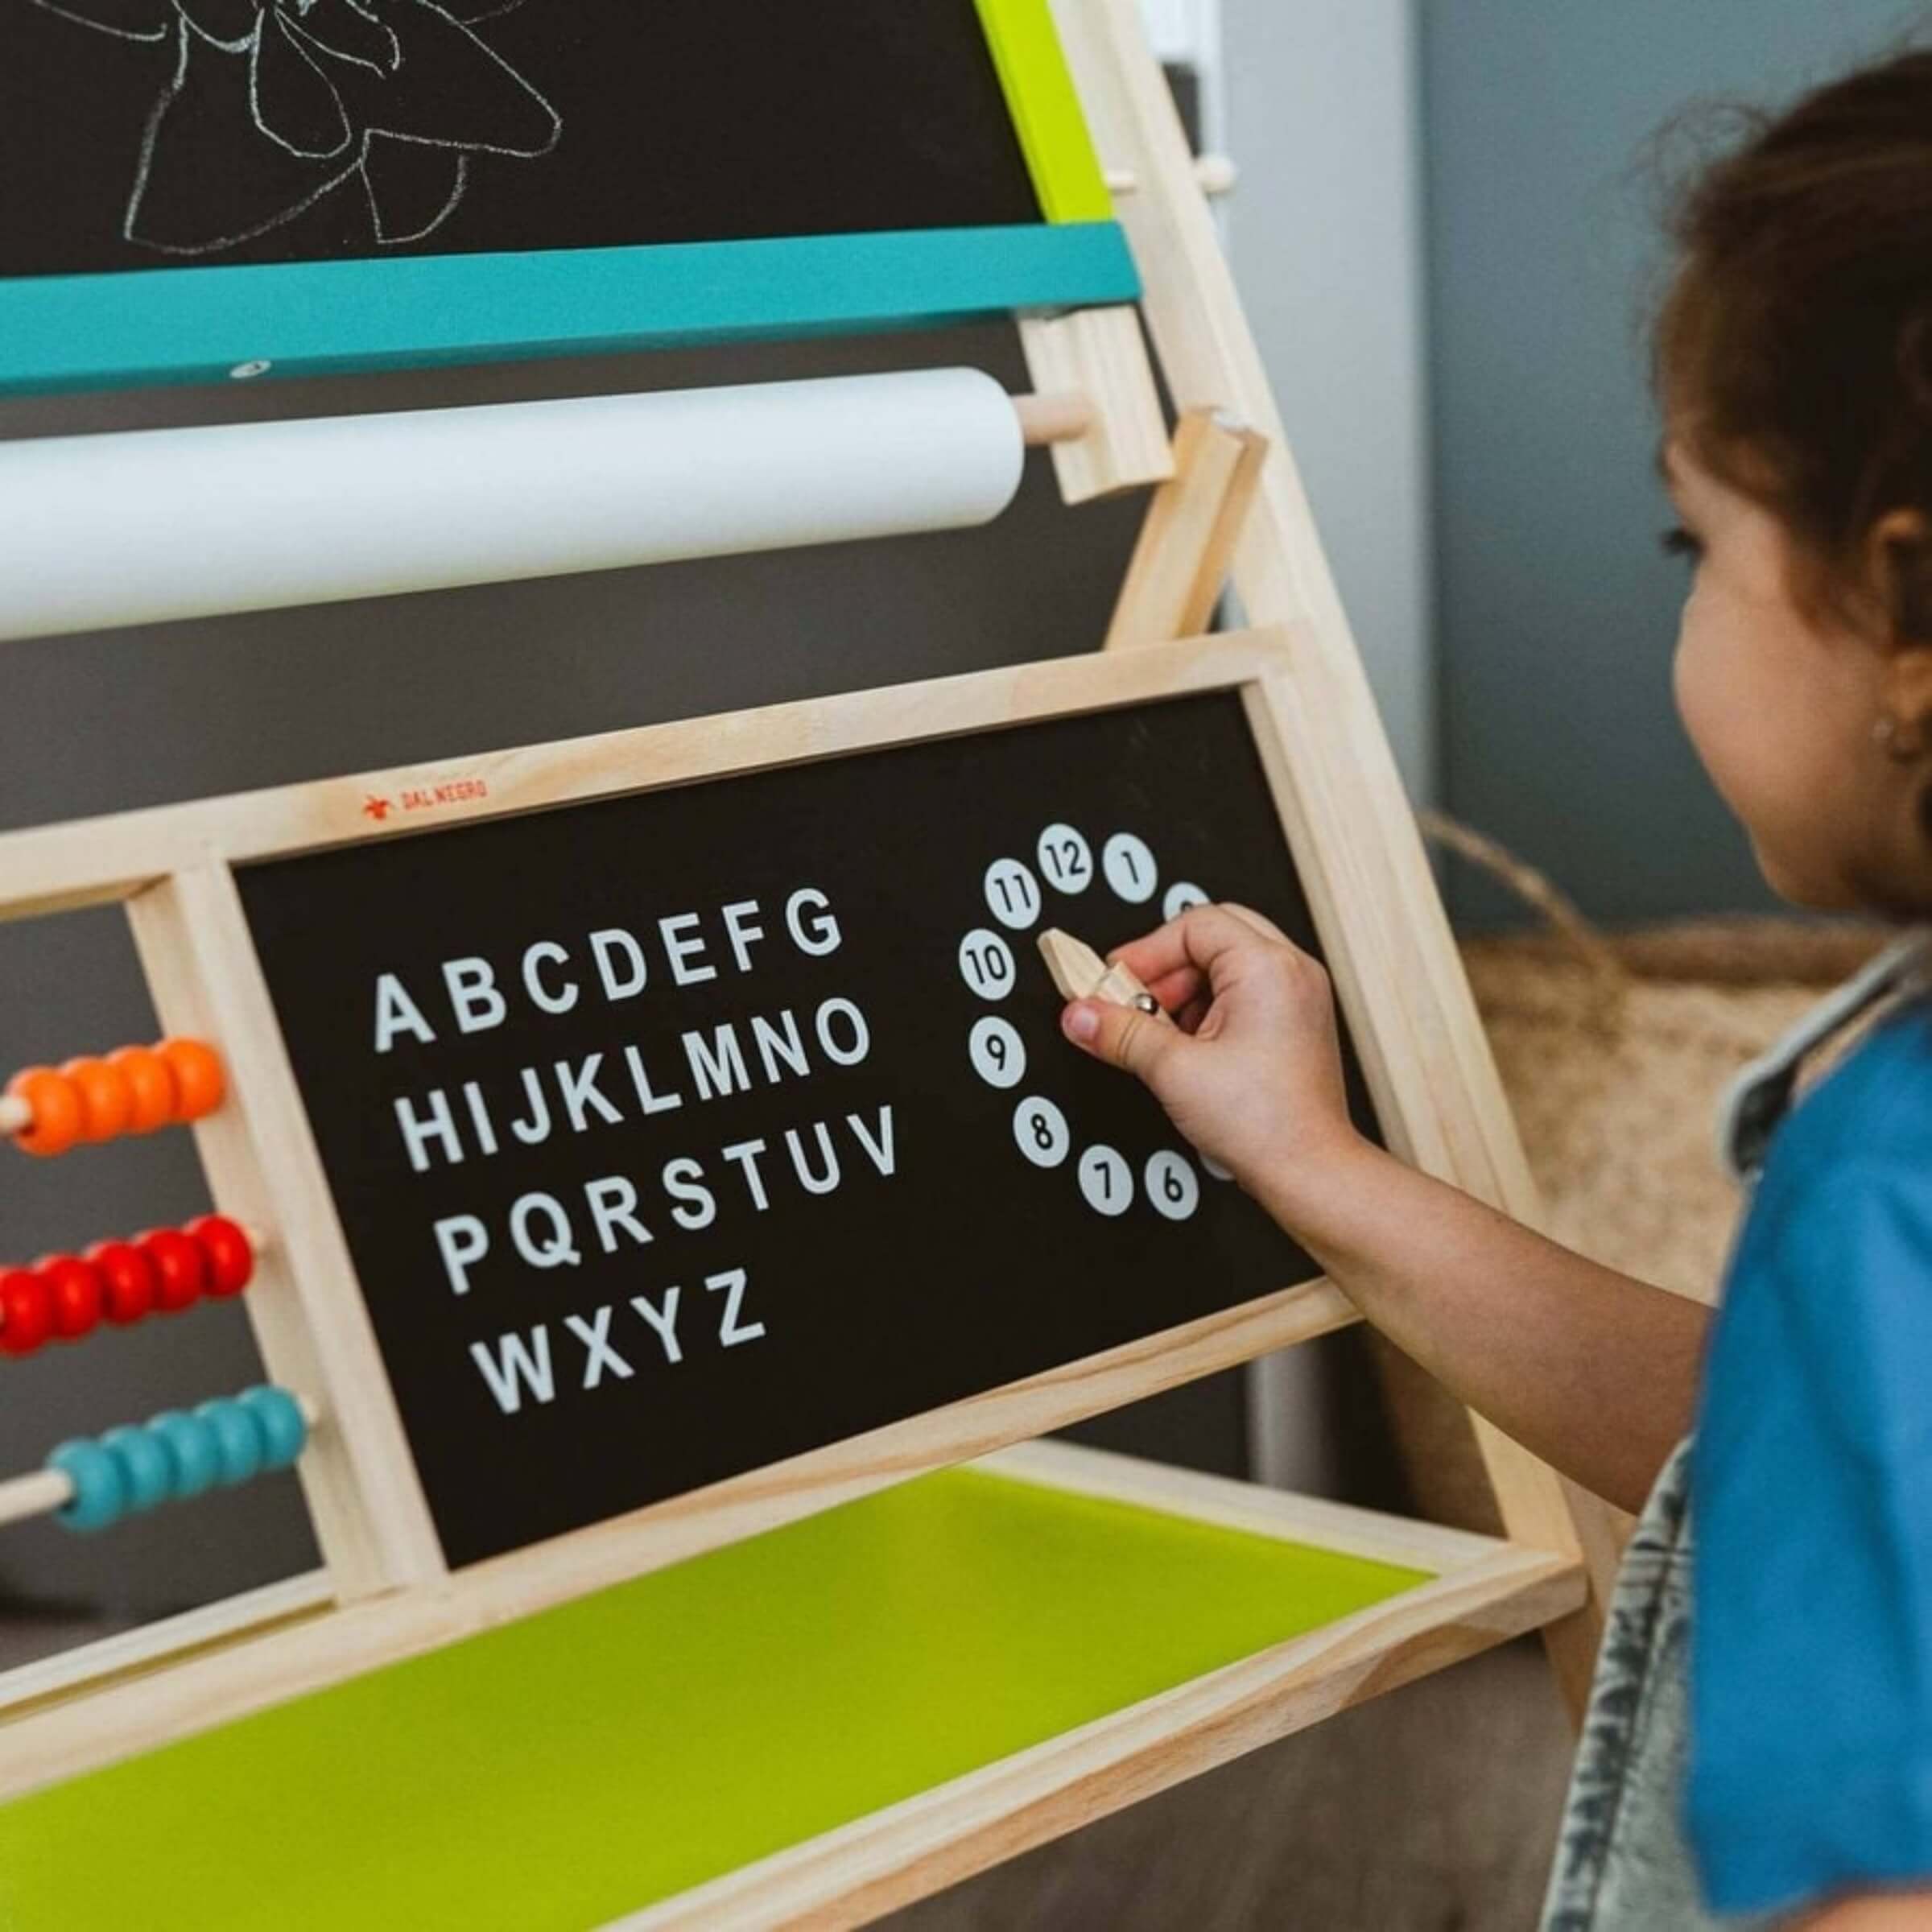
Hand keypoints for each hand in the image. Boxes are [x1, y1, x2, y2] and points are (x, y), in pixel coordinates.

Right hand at [1059, 903, 1365, 1200]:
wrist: (1309, 1170)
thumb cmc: (1267, 1124)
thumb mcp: (1173, 1070)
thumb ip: (1120, 1033)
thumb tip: (1083, 1014)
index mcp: (1267, 968)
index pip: (1193, 924)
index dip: (1145, 951)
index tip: (1115, 981)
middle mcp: (1291, 972)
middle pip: (1211, 936)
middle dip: (1165, 969)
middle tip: (1136, 1001)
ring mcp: (1299, 996)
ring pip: (1227, 965)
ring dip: (1185, 992)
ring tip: (1161, 1033)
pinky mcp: (1296, 1022)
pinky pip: (1244, 992)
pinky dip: (1209, 1010)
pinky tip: (1187, 1048)